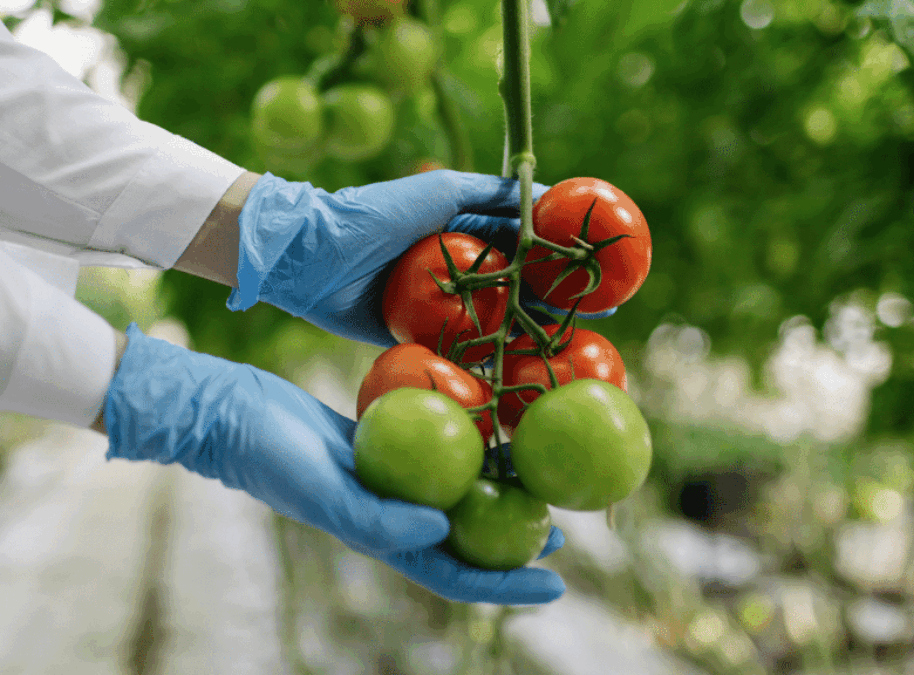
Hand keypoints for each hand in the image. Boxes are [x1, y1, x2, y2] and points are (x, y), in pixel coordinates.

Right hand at [102, 323, 564, 604]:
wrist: (236, 414)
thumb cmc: (274, 459)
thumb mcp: (326, 491)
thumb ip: (380, 518)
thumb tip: (444, 529)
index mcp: (383, 538)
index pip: (456, 573)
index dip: (506, 584)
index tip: (556, 581)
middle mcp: (393, 514)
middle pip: (466, 538)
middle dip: (514, 542)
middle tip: (563, 531)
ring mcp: (391, 479)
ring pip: (457, 492)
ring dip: (499, 491)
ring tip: (542, 481)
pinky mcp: (386, 443)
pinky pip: (438, 450)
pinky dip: (469, 446)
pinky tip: (499, 428)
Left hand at [226, 170, 612, 346]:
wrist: (311, 256)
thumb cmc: (375, 213)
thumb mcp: (438, 190)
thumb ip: (489, 192)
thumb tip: (547, 194)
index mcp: (464, 234)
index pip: (527, 246)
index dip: (564, 259)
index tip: (603, 272)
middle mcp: (458, 271)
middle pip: (519, 289)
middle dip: (559, 304)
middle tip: (599, 320)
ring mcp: (439, 307)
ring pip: (495, 323)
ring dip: (530, 337)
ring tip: (569, 352)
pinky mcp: (416, 338)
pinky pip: (460, 352)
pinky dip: (487, 364)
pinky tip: (519, 377)